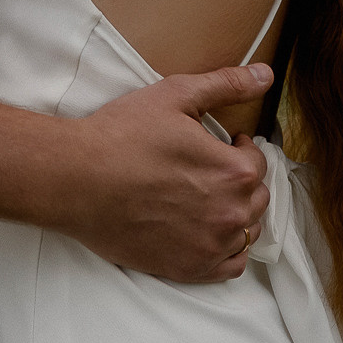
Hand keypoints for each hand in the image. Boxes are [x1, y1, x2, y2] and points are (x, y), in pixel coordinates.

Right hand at [52, 64, 274, 282]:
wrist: (76, 180)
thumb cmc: (122, 136)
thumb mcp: (176, 95)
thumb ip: (226, 84)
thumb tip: (265, 74)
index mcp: (234, 171)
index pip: (258, 162)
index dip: (238, 148)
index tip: (220, 145)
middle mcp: (231, 213)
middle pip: (257, 198)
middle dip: (239, 180)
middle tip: (208, 169)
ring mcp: (211, 246)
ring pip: (246, 231)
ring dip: (236, 213)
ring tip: (206, 197)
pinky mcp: (190, 268)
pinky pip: (231, 266)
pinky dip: (227, 249)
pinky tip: (206, 230)